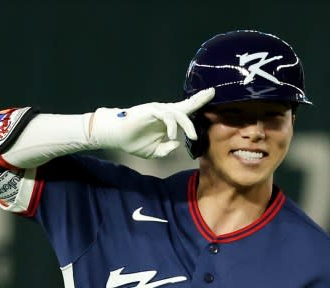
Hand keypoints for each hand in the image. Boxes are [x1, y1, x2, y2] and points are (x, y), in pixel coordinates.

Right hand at [90, 88, 214, 157]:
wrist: (117, 137)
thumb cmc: (135, 142)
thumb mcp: (155, 151)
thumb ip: (167, 149)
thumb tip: (177, 144)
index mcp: (169, 120)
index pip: (187, 110)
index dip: (199, 102)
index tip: (212, 93)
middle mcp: (165, 112)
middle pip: (186, 105)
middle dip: (200, 99)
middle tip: (212, 93)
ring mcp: (158, 111)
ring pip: (178, 113)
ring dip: (187, 125)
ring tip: (192, 137)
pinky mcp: (151, 112)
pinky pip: (166, 116)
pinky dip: (171, 126)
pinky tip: (172, 136)